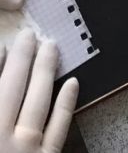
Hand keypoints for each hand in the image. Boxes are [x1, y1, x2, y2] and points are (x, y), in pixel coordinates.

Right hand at [0, 29, 78, 152]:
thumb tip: (0, 60)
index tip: (5, 44)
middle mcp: (1, 136)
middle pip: (12, 88)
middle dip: (21, 59)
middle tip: (29, 34)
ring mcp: (26, 150)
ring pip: (37, 102)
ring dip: (44, 71)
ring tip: (50, 47)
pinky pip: (58, 130)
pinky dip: (66, 105)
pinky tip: (73, 82)